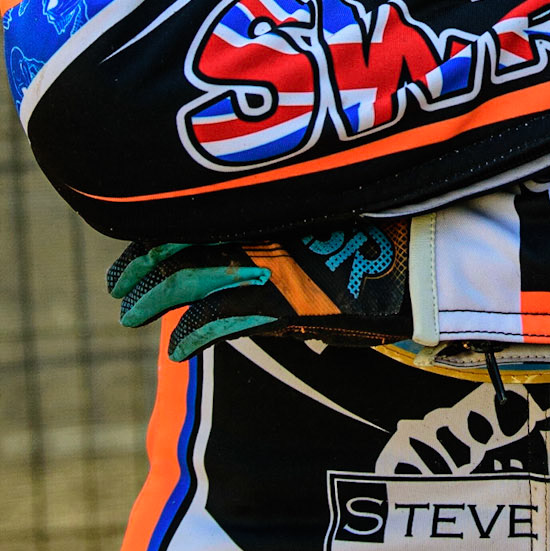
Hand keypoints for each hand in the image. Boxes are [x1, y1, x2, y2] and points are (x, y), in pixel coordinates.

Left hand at [106, 223, 408, 360]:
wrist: (428, 259)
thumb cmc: (394, 235)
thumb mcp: (336, 213)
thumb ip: (296, 224)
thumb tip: (268, 239)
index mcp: (269, 202)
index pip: (199, 210)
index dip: (162, 227)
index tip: (138, 242)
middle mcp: (260, 227)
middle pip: (181, 241)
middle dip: (144, 264)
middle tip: (121, 283)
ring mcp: (267, 265)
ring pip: (187, 279)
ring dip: (152, 298)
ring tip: (129, 312)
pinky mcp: (278, 304)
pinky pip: (218, 321)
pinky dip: (190, 336)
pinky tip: (172, 348)